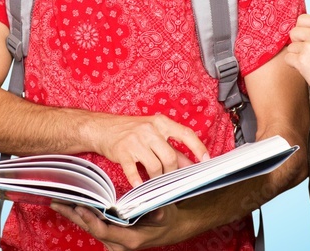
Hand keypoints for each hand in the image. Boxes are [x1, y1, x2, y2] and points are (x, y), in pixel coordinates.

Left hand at [51, 203, 184, 250]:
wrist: (170, 229)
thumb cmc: (166, 220)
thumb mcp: (165, 214)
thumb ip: (158, 214)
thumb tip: (155, 211)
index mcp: (129, 240)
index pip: (104, 231)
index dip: (91, 219)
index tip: (80, 207)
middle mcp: (118, 245)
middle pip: (91, 229)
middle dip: (73, 215)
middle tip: (56, 202)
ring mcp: (113, 243)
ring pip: (89, 228)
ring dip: (73, 215)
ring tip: (57, 202)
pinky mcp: (110, 237)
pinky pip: (93, 226)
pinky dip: (81, 216)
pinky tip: (69, 206)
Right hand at [91, 115, 209, 187]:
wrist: (103, 128)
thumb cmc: (132, 131)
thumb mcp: (154, 134)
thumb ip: (173, 149)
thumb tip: (193, 165)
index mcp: (161, 123)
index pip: (185, 134)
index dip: (198, 147)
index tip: (207, 160)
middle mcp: (150, 130)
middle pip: (170, 157)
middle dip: (172, 174)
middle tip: (170, 181)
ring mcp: (135, 140)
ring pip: (155, 167)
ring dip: (157, 180)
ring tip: (155, 183)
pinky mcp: (122, 151)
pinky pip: (134, 171)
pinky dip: (138, 182)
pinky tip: (139, 187)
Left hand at [282, 13, 309, 108]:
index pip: (302, 19)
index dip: (302, 29)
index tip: (307, 38)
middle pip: (293, 32)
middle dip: (298, 43)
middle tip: (308, 53)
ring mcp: (309, 48)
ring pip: (290, 47)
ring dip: (297, 56)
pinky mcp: (302, 61)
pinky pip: (287, 58)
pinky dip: (293, 65)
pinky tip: (306, 69)